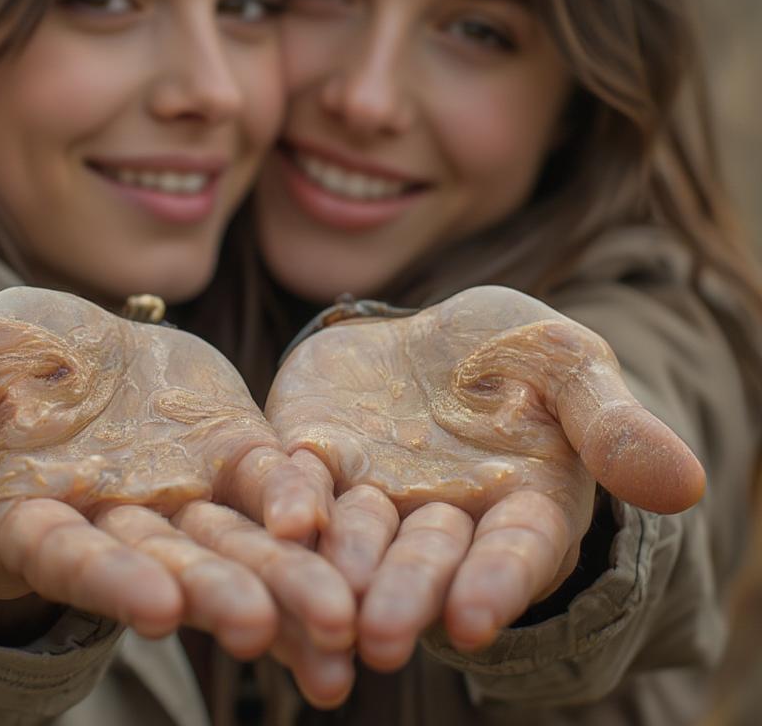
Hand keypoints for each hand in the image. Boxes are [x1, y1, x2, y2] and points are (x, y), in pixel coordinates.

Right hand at [0, 287, 354, 705]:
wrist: (82, 347)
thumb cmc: (7, 361)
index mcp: (36, 515)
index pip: (71, 555)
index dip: (108, 577)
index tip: (154, 605)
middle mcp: (117, 524)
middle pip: (170, 567)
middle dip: (218, 596)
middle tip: (269, 629)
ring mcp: (182, 497)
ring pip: (236, 546)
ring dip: (285, 584)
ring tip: (337, 627)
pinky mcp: (235, 457)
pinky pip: (273, 486)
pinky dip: (300, 506)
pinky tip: (333, 527)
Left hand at [266, 285, 705, 666]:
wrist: (433, 330)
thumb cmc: (518, 353)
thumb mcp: (570, 369)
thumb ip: (611, 424)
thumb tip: (684, 482)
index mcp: (519, 505)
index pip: (514, 551)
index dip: (495, 582)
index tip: (474, 616)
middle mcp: (443, 516)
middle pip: (425, 560)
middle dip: (406, 594)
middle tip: (383, 636)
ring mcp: (375, 492)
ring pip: (356, 539)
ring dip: (339, 572)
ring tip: (324, 610)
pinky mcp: (316, 457)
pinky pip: (298, 484)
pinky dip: (290, 505)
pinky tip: (281, 523)